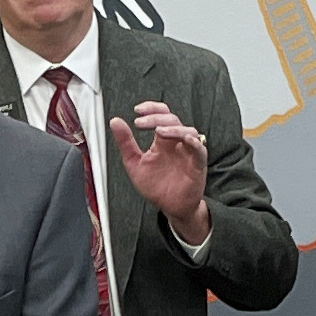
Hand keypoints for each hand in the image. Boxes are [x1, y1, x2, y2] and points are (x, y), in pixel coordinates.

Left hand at [116, 104, 211, 244]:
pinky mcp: (198, 164)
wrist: (170, 207)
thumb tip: (115, 121)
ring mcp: (188, 152)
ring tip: (158, 131)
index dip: (151, 108)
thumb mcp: (134, 163)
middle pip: (172, 119)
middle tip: (140, 123)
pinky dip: (194, 143)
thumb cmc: (156, 186)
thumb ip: (125, 143)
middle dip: (156, 118)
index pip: (161, 115)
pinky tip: (185, 140)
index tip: (137, 110)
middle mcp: (176, 143)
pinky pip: (200, 150)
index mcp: (162, 140)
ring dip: (173, 128)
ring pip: (188, 131)